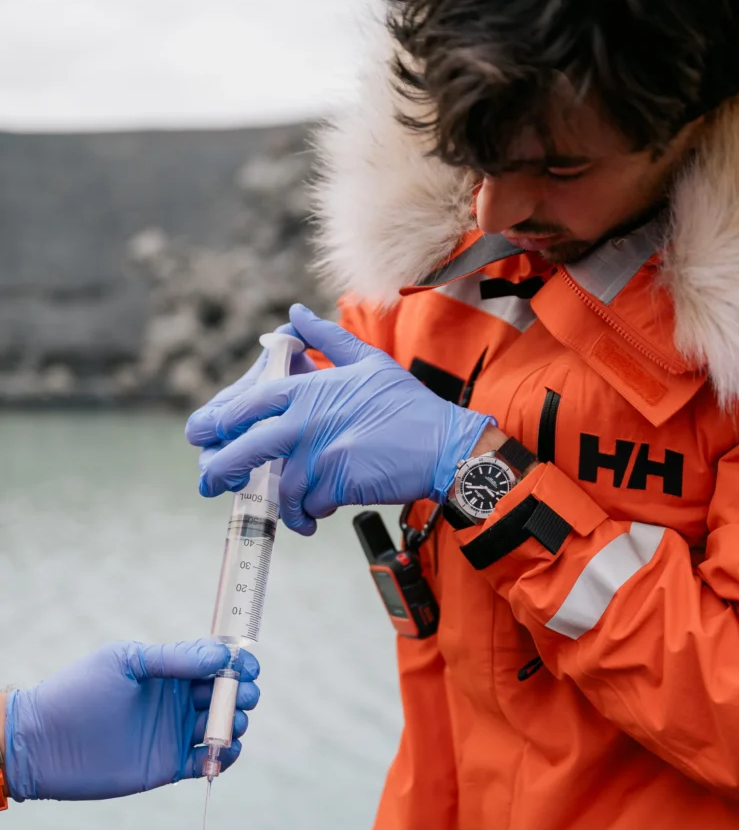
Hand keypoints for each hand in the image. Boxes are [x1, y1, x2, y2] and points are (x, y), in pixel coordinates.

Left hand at [3, 639, 259, 801]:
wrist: (43, 742)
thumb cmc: (79, 691)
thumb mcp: (126, 662)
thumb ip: (174, 658)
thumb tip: (220, 656)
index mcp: (169, 669)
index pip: (216, 663)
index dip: (238, 664)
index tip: (247, 668)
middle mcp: (176, 699)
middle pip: (227, 694)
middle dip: (242, 694)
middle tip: (237, 697)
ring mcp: (174, 732)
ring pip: (222, 726)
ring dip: (234, 724)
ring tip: (225, 726)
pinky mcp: (169, 765)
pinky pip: (209, 762)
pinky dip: (223, 757)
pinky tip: (218, 752)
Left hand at [189, 303, 492, 534]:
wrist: (444, 447)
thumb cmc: (408, 406)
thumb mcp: (368, 361)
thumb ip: (325, 339)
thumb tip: (295, 312)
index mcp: (310, 389)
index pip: (248, 403)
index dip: (218, 420)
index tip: (202, 435)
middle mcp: (308, 419)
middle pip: (246, 448)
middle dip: (220, 470)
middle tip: (210, 483)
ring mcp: (321, 452)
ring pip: (279, 486)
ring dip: (278, 503)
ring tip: (286, 511)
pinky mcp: (336, 483)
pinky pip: (307, 505)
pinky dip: (306, 515)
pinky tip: (312, 517)